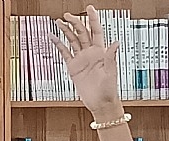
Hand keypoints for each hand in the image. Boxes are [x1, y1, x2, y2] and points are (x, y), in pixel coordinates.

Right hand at [51, 5, 122, 120]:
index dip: (93, 19)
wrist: (101, 104)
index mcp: (100, 52)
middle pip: (82, 33)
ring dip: (66, 30)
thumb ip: (111, 57)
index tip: (89, 8)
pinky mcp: (73, 67)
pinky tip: (53, 37)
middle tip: (67, 15)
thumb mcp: (111, 72)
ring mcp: (81, 59)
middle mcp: (90, 53)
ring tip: (59, 21)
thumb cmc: (109, 90)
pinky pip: (65, 53)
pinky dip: (58, 44)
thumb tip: (115, 43)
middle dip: (75, 22)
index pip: (96, 31)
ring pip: (72, 40)